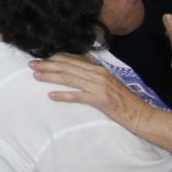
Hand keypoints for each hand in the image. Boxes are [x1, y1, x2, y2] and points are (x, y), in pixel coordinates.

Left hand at [30, 52, 151, 134]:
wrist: (140, 114)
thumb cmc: (122, 100)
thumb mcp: (107, 82)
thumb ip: (91, 74)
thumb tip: (72, 69)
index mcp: (99, 68)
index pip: (73, 59)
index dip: (55, 58)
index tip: (41, 57)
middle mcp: (98, 74)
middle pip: (68, 66)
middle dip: (48, 64)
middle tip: (31, 64)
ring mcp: (99, 86)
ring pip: (70, 78)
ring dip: (51, 76)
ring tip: (36, 76)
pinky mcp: (100, 100)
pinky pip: (78, 96)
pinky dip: (64, 95)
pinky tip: (51, 96)